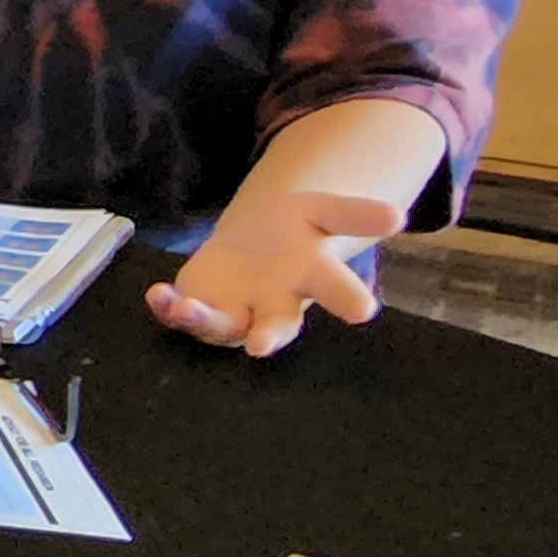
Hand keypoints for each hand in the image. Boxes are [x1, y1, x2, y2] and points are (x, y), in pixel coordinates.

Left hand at [146, 188, 405, 356]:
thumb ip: (354, 214)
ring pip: (223, 326)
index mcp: (312, 279)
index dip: (349, 300)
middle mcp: (274, 304)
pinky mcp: (199, 306)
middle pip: (276, 325)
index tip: (364, 310)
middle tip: (264, 346)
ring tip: (188, 307)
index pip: (335, 290)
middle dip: (270, 335)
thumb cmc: (294, 229)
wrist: (254, 238)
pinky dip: (168, 308)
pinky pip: (181, 314)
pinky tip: (159, 295)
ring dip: (205, 320)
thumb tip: (398, 215)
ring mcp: (235, 310)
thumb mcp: (323, 209)